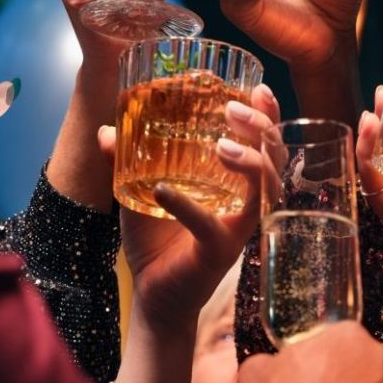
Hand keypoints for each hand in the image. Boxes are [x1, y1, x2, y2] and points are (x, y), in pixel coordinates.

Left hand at [99, 85, 279, 327]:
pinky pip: (210, 226)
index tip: (256, 87)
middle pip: (276, 158)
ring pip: (264, 189)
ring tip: (221, 144)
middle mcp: (246, 203)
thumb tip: (107, 130)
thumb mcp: (138, 193)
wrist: (153, 295)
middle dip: (263, 127)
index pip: (264, 143)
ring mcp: (237, 228)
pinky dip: (187, 206)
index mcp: (236, 183)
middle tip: (234, 109)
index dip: (268, 114)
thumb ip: (125, 162)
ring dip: (248, 161)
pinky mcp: (219, 252)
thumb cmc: (157, 242)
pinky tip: (163, 191)